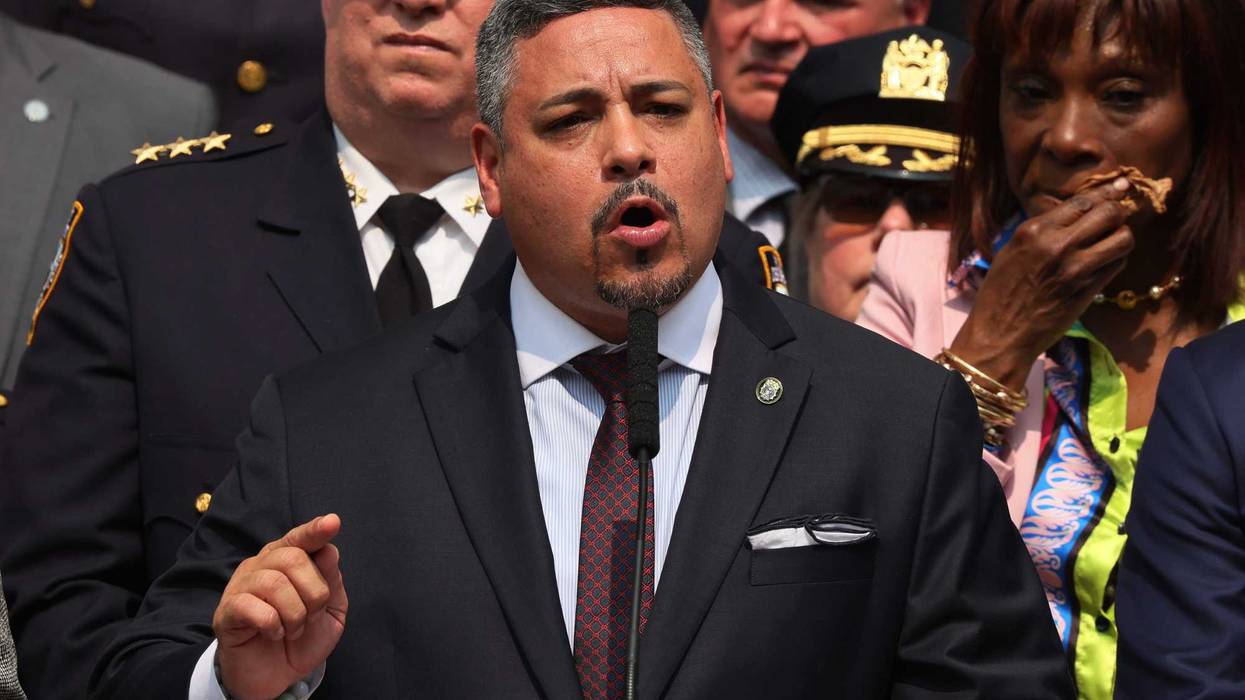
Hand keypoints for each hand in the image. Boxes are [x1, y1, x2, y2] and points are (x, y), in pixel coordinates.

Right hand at [213, 514, 346, 699]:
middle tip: (312, 616)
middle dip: (314, 592)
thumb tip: (328, 550)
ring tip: (294, 630)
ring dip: (295, 613)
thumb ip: (330, 579)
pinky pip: (253, 607)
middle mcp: (260, 566)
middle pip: (293, 558)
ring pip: (274, 582)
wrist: (277, 677)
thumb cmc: (301, 638)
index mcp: (286, 560)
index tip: (333, 522)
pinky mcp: (226, 613)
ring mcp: (240, 587)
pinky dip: (274, 624)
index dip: (315, 531)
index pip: (300, 538)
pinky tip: (275, 634)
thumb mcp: (329, 610)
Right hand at [950, 178, 1133, 388]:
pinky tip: (1104, 263)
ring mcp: (1075, 268)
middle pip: (1110, 213)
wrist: (999, 335)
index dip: (1105, 193)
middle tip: (1114, 220)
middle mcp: (1056, 244)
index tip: (1120, 187)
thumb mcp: (1012, 251)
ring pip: (1123, 238)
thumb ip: (1042, 231)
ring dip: (1122, 238)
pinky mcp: (1088, 290)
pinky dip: (1116, 259)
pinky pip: (1118, 264)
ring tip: (1111, 243)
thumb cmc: (999, 294)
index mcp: (1033, 230)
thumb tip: (1073, 213)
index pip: (1082, 201)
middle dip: (1117, 213)